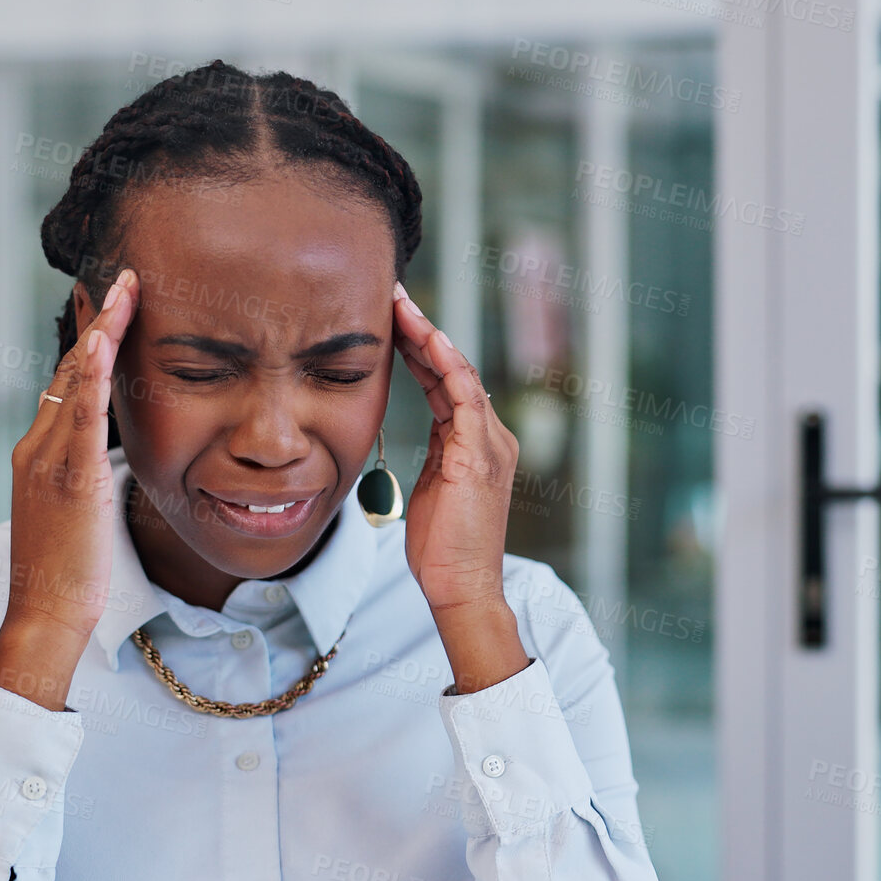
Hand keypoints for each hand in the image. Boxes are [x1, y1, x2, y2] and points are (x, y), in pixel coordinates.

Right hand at [0, 269, 138, 709]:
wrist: (44, 613)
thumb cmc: (68, 570)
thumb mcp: (79, 508)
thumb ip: (88, 471)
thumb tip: (109, 449)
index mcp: (40, 452)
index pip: (69, 381)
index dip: (90, 339)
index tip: (109, 300)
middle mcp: (37, 446)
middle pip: (71, 369)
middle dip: (99, 320)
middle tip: (123, 275)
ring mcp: (49, 461)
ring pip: (75, 382)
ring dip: (101, 331)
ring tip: (125, 288)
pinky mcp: (68, 480)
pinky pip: (80, 418)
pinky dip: (91, 377)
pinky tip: (104, 343)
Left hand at [391, 282, 528, 692]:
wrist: (461, 586)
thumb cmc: (441, 548)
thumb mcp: (430, 489)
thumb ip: (430, 456)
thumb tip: (411, 434)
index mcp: (475, 442)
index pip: (445, 382)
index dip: (419, 348)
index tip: (390, 318)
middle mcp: (490, 435)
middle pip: (453, 369)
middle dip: (422, 330)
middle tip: (392, 294)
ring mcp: (489, 444)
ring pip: (459, 374)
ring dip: (430, 337)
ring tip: (403, 305)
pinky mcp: (480, 457)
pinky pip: (466, 399)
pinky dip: (449, 366)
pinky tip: (430, 339)